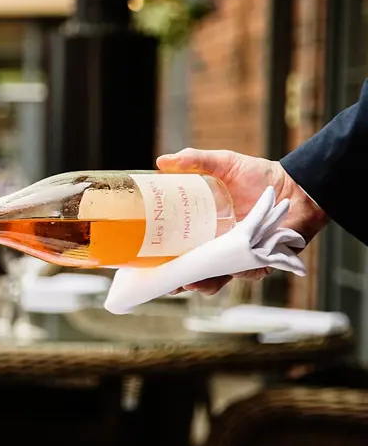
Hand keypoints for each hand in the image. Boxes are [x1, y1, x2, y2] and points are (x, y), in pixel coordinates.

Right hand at [156, 149, 327, 294]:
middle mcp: (219, 244)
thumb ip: (196, 160)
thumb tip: (161, 162)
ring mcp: (239, 255)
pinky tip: (228, 272)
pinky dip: (236, 274)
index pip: (179, 245)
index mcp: (204, 226)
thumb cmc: (262, 175)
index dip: (164, 257)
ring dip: (205, 284)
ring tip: (194, 285)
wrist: (298, 187)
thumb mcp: (226, 163)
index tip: (148, 265)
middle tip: (170, 284)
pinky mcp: (260, 262)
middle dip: (181, 281)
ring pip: (218, 277)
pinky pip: (245, 273)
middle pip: (195, 268)